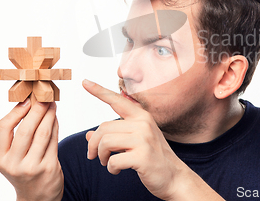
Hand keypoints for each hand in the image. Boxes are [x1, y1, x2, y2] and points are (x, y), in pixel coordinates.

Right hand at [0, 99, 62, 200]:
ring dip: (48, 115)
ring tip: (52, 104)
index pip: (3, 128)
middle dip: (36, 109)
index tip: (26, 100)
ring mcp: (32, 167)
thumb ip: (16, 135)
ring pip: (42, 133)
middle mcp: (14, 164)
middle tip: (43, 97)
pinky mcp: (49, 167)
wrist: (37, 197)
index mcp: (0, 158)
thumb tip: (27, 104)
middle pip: (25, 129)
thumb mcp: (11, 157)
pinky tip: (55, 118)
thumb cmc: (23, 170)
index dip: (15, 111)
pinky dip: (55, 126)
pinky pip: (54, 140)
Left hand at [83, 79, 192, 199]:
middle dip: (94, 144)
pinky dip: (111, 168)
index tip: (85, 82)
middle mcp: (143, 124)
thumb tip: (89, 135)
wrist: (174, 177)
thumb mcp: (134, 142)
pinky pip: (113, 160)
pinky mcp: (143, 156)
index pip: (117, 100)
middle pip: (104, 127)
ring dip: (101, 156)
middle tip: (94, 156)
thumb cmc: (152, 158)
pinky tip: (117, 170)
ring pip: (106, 142)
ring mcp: (144, 139)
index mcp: (142, 116)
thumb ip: (113, 135)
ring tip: (107, 162)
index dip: (99, 91)